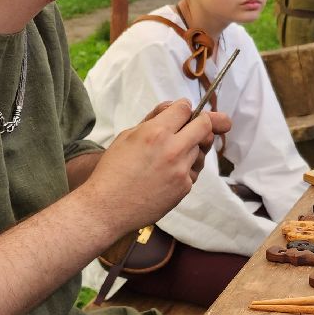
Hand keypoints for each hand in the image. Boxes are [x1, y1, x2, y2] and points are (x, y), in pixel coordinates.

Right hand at [81, 100, 233, 237]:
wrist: (107, 208)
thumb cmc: (112, 170)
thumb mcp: (127, 136)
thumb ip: (153, 119)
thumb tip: (174, 106)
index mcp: (156, 132)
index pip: (185, 108)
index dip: (184, 108)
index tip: (182, 112)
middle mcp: (174, 149)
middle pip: (205, 126)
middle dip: (202, 123)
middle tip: (192, 127)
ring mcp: (182, 170)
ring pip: (200, 149)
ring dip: (191, 148)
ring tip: (169, 156)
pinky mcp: (185, 187)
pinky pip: (193, 170)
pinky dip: (185, 169)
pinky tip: (166, 174)